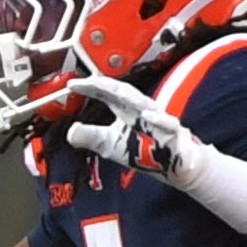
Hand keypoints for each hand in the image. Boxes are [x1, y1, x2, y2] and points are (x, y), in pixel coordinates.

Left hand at [64, 75, 212, 185]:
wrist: (176, 164)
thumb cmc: (144, 150)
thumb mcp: (109, 144)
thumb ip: (90, 136)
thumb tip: (70, 132)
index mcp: (126, 110)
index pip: (107, 94)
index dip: (90, 88)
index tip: (71, 85)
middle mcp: (142, 110)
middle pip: (124, 93)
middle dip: (106, 86)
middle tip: (88, 82)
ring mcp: (159, 120)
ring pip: (145, 105)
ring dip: (130, 97)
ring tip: (115, 92)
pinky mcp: (173, 134)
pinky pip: (168, 125)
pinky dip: (159, 120)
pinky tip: (148, 115)